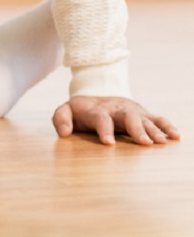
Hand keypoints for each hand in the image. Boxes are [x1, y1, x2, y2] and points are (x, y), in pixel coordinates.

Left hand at [53, 96, 179, 145]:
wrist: (98, 93)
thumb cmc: (81, 109)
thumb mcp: (66, 110)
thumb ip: (61, 119)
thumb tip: (64, 134)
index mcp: (97, 110)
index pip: (101, 118)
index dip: (104, 130)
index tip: (109, 143)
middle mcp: (117, 110)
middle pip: (128, 117)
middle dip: (136, 129)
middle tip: (144, 143)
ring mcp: (132, 111)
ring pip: (144, 119)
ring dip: (153, 130)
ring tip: (160, 142)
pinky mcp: (143, 114)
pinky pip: (158, 119)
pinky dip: (167, 126)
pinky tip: (176, 136)